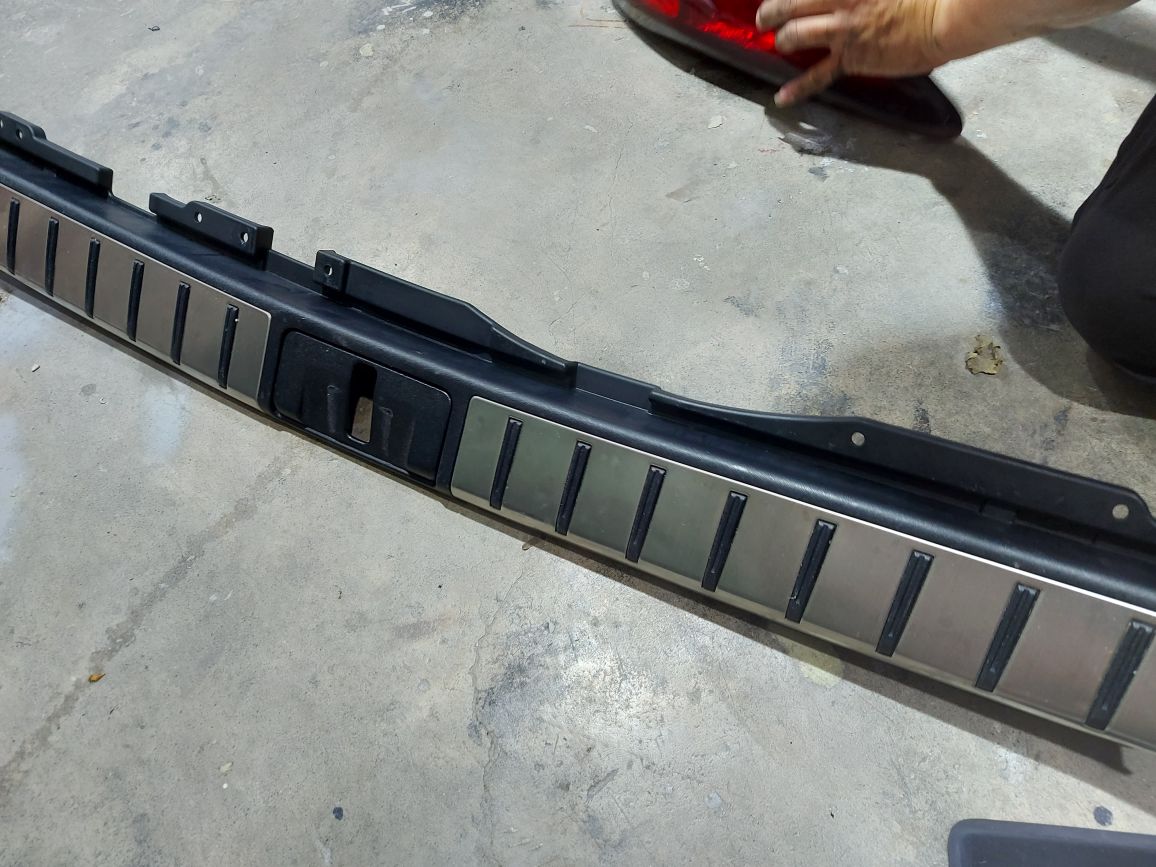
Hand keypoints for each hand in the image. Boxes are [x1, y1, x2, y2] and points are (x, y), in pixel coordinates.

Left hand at [755, 0, 949, 105]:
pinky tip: (781, 98)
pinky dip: (797, 88)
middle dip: (771, 11)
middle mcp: (839, 2)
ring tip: (779, 42)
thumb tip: (844, 1)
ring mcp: (842, 31)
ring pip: (794, 35)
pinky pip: (817, 76)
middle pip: (789, 4)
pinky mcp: (850, 58)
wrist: (942, 19)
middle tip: (764, 17)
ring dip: (782, 39)